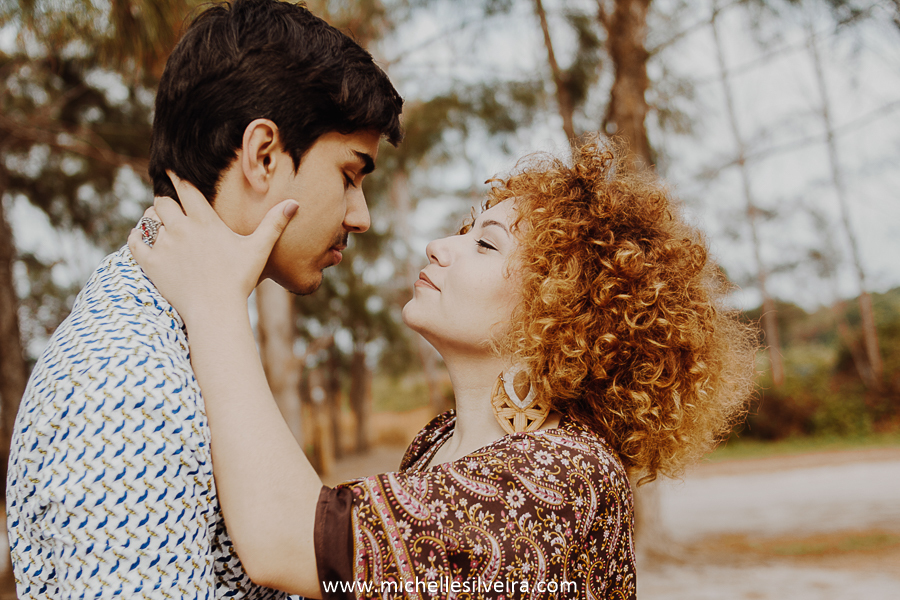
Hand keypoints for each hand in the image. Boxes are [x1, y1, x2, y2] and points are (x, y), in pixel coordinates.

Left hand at [128, 171, 298, 325]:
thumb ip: (274, 223)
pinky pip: (135, 242)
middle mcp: (181, 229)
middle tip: (167, 203)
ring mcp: (164, 246)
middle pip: (162, 202)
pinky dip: (136, 236)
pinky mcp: (152, 264)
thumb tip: (295, 203)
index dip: (177, 178)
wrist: (215, 310)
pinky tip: (140, 236)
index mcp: (205, 222)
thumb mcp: (258, 249)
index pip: (186, 189)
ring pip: (148, 219)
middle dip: (164, 200)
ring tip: (157, 221)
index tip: (170, 170)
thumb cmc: (239, 280)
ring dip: (152, 217)